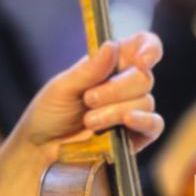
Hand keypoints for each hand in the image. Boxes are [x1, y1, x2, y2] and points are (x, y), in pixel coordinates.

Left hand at [13, 32, 164, 164]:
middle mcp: (125, 84)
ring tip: (89, 121)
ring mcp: (132, 110)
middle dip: (116, 89)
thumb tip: (111, 46)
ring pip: (145, 102)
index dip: (149, 49)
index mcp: (110, 64)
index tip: (141, 61)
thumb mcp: (63, 87)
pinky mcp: (135, 136)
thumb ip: (89, 69)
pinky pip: (154, 125)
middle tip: (88, 99)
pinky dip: (144, 121)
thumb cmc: (49, 113)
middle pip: (144, 77)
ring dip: (115, 111)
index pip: (142, 46)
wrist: (41, 149)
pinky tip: (127, 121)